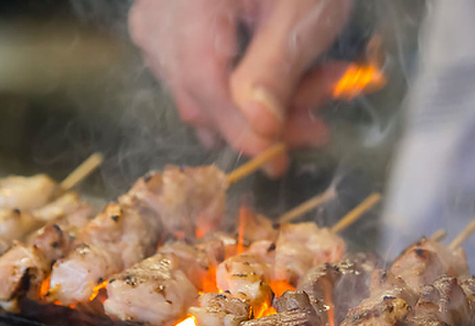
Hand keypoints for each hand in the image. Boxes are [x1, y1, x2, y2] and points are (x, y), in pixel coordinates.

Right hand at [129, 0, 352, 176]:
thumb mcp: (302, 14)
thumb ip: (276, 70)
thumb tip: (258, 130)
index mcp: (191, 2)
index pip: (203, 80)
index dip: (238, 128)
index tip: (275, 160)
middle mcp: (159, 13)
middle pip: (199, 93)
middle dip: (262, 119)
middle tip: (317, 128)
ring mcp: (157, 23)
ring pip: (201, 93)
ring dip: (261, 105)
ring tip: (318, 88)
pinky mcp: (168, 31)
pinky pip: (200, 80)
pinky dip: (246, 88)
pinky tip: (288, 78)